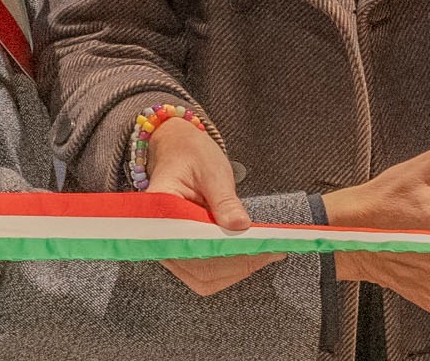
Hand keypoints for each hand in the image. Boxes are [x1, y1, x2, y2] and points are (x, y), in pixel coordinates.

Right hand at [142, 115, 281, 294]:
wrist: (178, 151)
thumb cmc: (191, 156)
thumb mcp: (211, 171)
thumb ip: (224, 200)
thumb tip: (240, 226)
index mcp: (158, 214)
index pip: (190, 244)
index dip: (224, 250)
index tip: (256, 247)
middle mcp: (159, 240)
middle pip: (199, 270)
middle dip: (238, 264)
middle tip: (271, 250)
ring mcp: (171, 250)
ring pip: (204, 277)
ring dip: (238, 269)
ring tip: (268, 252)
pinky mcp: (184, 253)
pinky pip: (206, 272)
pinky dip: (232, 267)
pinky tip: (255, 253)